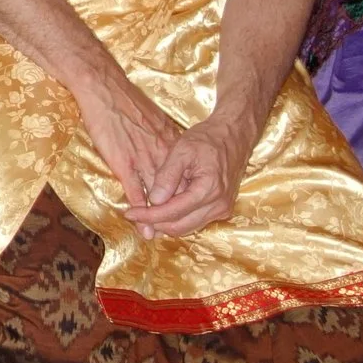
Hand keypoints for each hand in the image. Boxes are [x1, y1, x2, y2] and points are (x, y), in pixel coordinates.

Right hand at [72, 67, 181, 224]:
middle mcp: (161, 154)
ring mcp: (144, 160)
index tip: (184, 208)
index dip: (182, 193)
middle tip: (174, 229)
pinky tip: (141, 225)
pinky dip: (140, 211)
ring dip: (158, 217)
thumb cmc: (124, 99)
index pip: (182, 174)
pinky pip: (135, 193)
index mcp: (169, 142)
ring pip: (156, 195)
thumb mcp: (152, 118)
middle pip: (173, 188)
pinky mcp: (124, 163)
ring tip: (159, 235)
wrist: (105, 88)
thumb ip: (160, 135)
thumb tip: (165, 145)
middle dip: (174, 210)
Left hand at [125, 113, 250, 237]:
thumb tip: (154, 200)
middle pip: (180, 226)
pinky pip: (196, 221)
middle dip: (155, 223)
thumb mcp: (182, 150)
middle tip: (134, 215)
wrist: (233, 135)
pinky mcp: (222, 209)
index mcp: (209, 189)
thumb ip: (167, 176)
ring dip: (165, 223)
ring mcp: (222, 209)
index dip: (148, 215)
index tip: (129, 213)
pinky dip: (178, 218)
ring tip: (146, 213)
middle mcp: (218, 205)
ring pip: (187, 227)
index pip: (172, 212)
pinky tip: (164, 209)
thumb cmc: (207, 138)